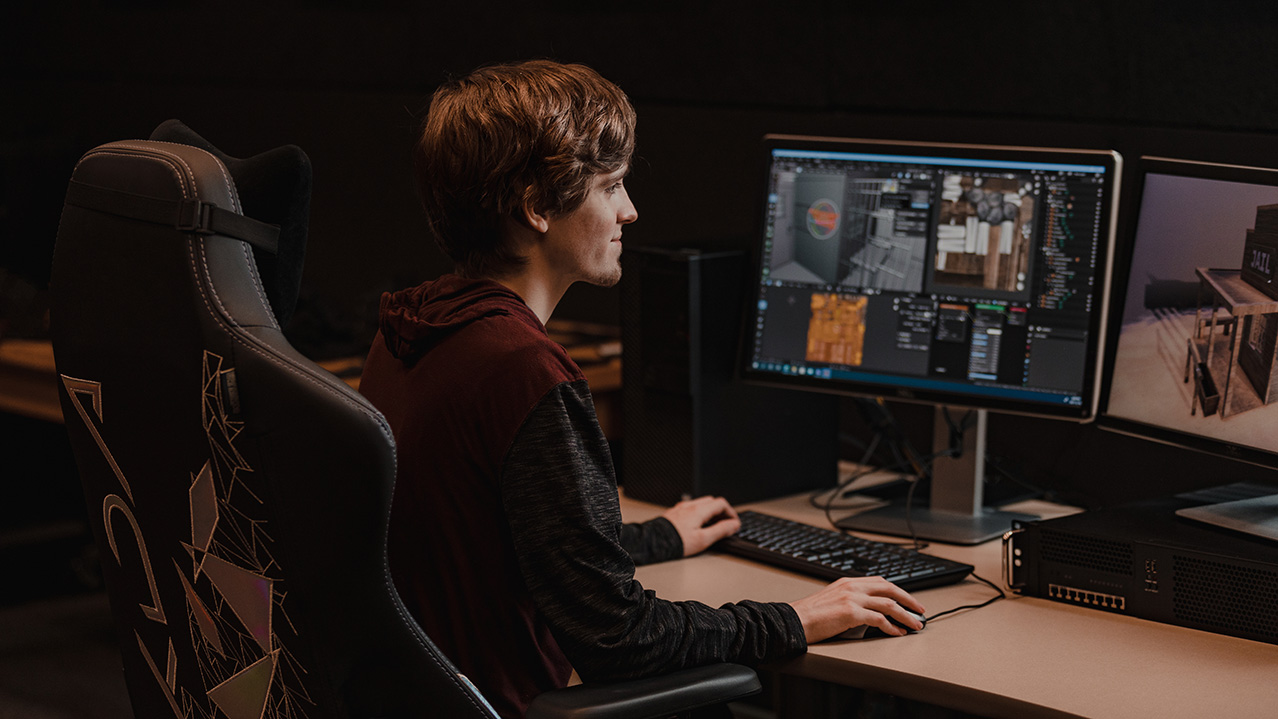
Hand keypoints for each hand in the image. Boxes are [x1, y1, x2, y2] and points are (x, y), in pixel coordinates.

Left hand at [661, 496, 740, 556]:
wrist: (653, 544)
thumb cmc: (676, 542)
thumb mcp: (703, 539)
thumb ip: (720, 530)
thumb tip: (734, 525)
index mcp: (698, 510)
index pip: (721, 503)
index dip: (731, 512)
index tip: (734, 523)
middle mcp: (689, 506)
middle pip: (711, 502)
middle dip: (721, 511)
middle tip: (725, 524)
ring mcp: (681, 509)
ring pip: (701, 504)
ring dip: (710, 512)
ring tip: (712, 526)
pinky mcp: (674, 513)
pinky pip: (691, 508)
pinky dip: (699, 514)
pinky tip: (697, 526)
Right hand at [789, 576, 925, 642]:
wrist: (793, 620)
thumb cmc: (809, 615)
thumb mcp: (832, 600)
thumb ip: (851, 602)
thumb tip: (870, 614)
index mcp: (847, 582)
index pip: (880, 582)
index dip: (898, 591)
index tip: (908, 600)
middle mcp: (852, 586)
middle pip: (890, 588)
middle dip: (909, 600)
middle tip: (920, 611)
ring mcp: (852, 598)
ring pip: (889, 603)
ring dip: (906, 615)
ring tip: (915, 625)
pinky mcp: (851, 613)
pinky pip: (879, 619)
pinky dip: (892, 627)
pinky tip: (897, 633)